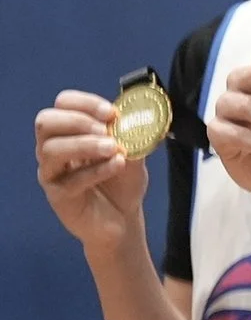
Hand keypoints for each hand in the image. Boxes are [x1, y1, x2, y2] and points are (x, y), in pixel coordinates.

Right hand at [34, 91, 148, 250]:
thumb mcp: (134, 151)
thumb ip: (133, 134)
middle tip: (108, 131)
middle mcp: (54, 148)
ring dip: (85, 144)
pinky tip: (117, 166)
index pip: (63, 104)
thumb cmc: (123, 180)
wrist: (124, 217)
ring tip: (114, 149)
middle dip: (79, 120)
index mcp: (71, 131)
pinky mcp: (58, 196)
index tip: (112, 113)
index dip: (85, 102)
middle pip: (46, 121)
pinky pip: (70, 179)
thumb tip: (136, 117)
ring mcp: (52, 172)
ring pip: (52, 149)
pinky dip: (96, 170)